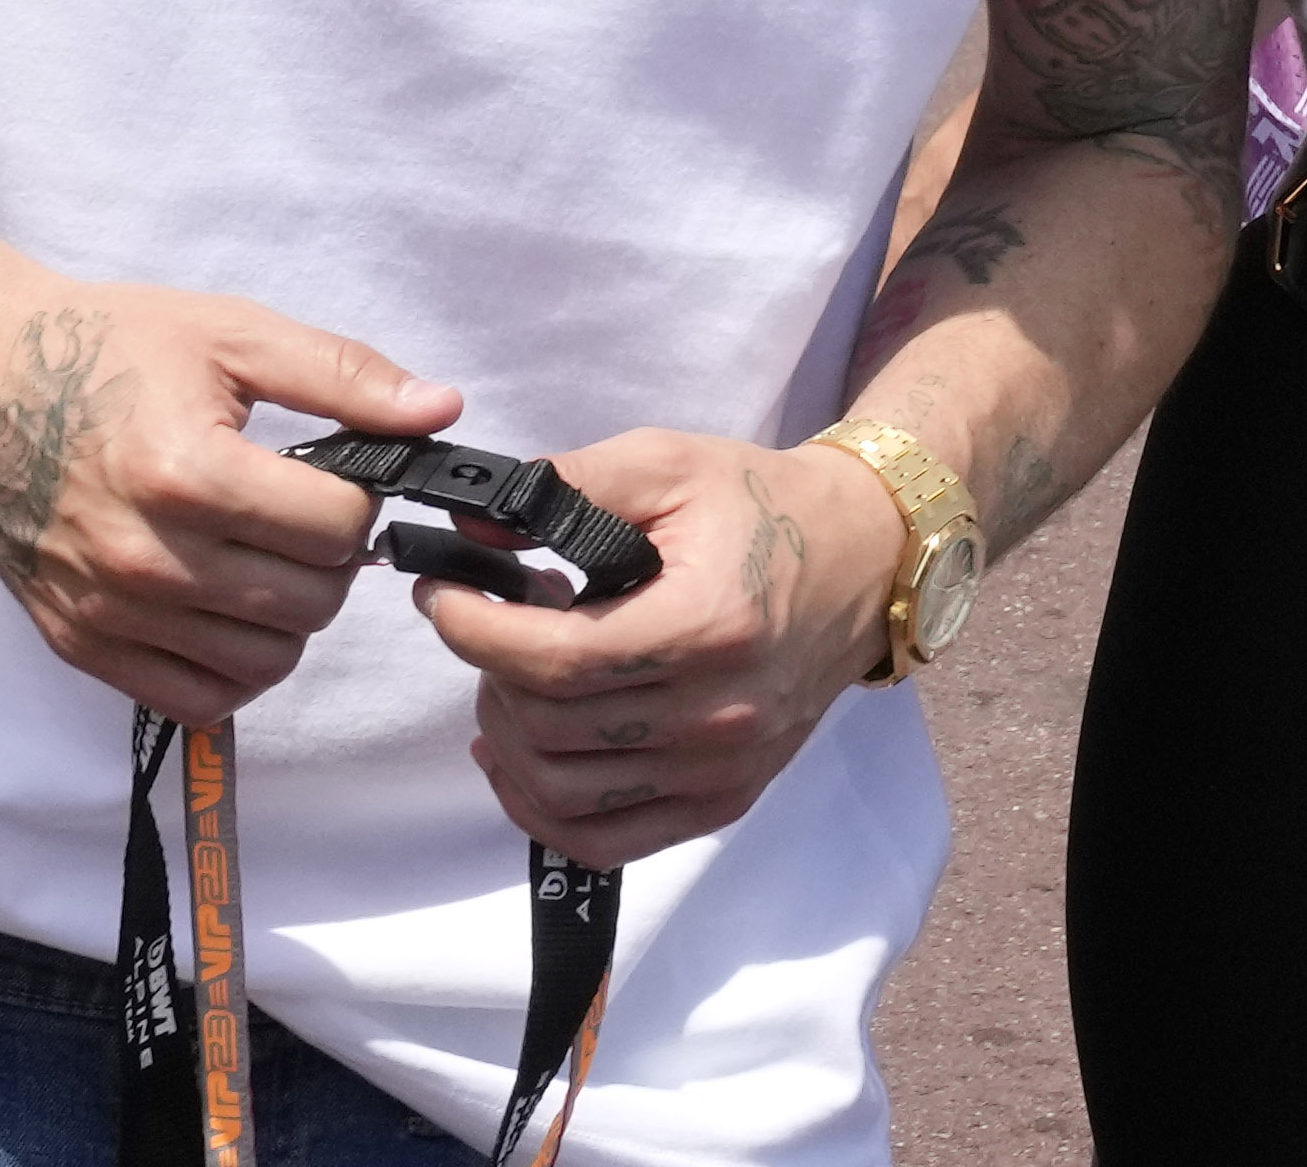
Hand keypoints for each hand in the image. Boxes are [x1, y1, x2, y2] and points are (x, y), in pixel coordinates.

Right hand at [0, 271, 459, 727]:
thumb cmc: (109, 346)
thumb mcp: (234, 334)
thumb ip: (345, 376)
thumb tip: (441, 412)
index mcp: (187, 473)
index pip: (335, 530)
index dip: (359, 500)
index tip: (337, 475)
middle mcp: (143, 557)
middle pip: (309, 605)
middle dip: (332, 561)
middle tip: (305, 516)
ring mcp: (108, 611)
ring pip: (262, 664)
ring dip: (289, 619)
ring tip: (267, 558)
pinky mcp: (79, 644)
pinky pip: (195, 699)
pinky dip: (232, 667)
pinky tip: (228, 606)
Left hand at [416, 431, 906, 867]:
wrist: (866, 558)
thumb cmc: (764, 506)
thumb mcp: (670, 464)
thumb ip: (569, 485)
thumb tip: (474, 529)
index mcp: (707, 626)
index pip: (554, 661)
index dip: (473, 631)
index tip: (440, 594)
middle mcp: (718, 714)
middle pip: (549, 729)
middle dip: (491, 673)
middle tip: (493, 623)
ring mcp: (724, 768)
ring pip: (561, 793)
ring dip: (509, 738)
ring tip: (515, 678)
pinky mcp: (725, 799)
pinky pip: (603, 842)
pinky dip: (542, 810)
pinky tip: (521, 756)